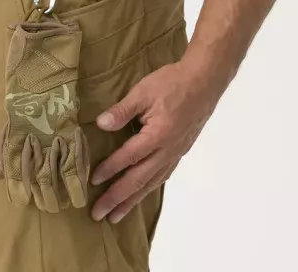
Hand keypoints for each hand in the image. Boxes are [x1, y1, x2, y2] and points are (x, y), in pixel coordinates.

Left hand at [88, 56, 223, 222]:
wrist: (204, 82)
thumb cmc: (172, 83)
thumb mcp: (143, 91)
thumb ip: (122, 110)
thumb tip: (100, 124)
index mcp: (158, 135)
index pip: (129, 157)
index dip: (111, 169)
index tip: (94, 182)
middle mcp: (167, 151)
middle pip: (139, 179)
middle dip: (117, 198)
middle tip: (98, 214)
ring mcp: (175, 153)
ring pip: (151, 183)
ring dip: (132, 200)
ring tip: (116, 216)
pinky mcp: (180, 152)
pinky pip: (162, 176)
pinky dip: (149, 189)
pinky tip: (140, 194)